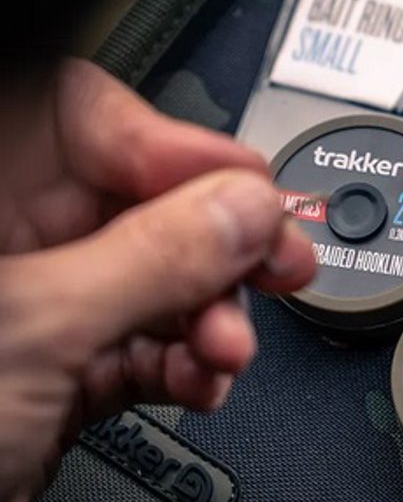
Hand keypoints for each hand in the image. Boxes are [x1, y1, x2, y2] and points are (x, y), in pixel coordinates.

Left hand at [0, 60, 314, 501]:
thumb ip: (155, 257)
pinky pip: (146, 346)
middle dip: (218, 240)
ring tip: (227, 347)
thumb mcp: (40, 325)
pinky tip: (200, 380)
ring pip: (155, 282)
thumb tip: (245, 206)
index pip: (88, 121)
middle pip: (142, 205)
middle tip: (278, 259)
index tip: (241, 184)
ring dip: (209, 316)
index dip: (171, 145)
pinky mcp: (60, 373)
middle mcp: (13, 247)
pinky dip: (185, 365)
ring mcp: (38, 311)